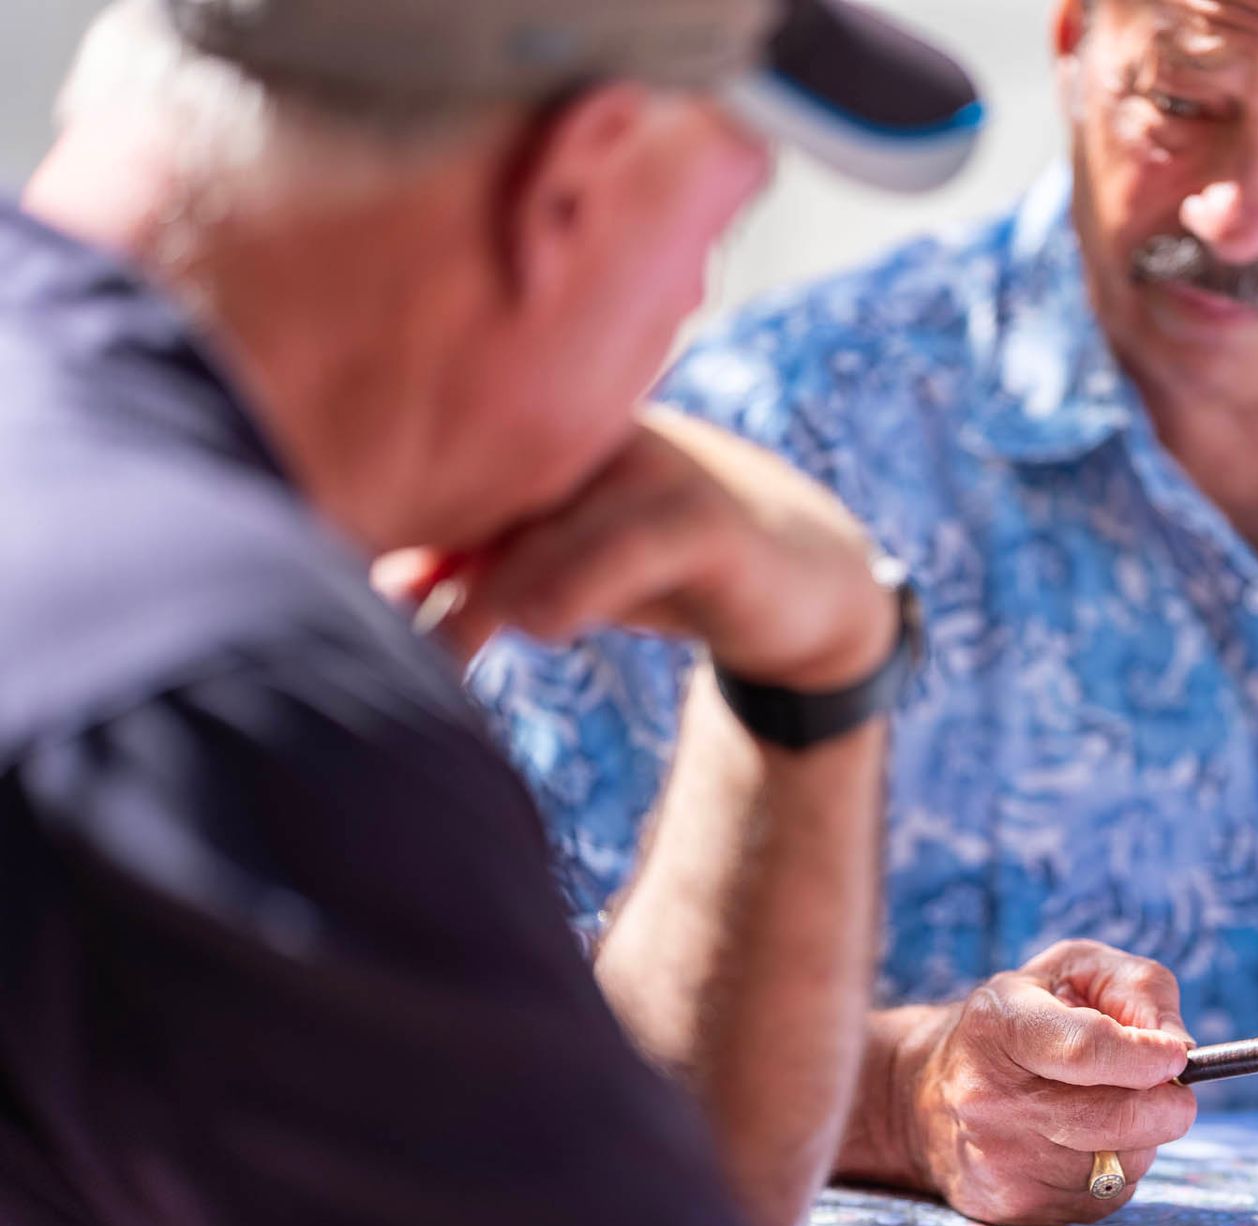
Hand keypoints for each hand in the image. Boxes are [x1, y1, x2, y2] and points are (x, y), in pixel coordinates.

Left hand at [374, 408, 893, 688]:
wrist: (803, 587)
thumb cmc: (668, 567)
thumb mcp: (573, 565)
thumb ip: (486, 561)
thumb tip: (385, 576)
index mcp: (556, 427)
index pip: (451, 461)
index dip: (394, 521)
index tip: (338, 577)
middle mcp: (599, 431)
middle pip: (481, 487)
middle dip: (421, 561)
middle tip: (365, 626)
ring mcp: (654, 469)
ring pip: (543, 523)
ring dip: (482, 595)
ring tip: (434, 651)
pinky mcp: (706, 520)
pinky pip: (626, 549)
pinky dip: (573, 588)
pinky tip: (542, 628)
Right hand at [896, 942, 1198, 1225]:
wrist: (925, 1096)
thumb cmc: (1018, 1021)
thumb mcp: (1070, 971)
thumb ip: (1136, 986)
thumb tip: (1179, 1046)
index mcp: (998, 1026)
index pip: (1086, 1050)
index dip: (1147, 1055)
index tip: (1177, 1056)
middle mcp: (989, 1098)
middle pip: (1119, 1118)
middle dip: (1166, 1102)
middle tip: (1168, 1085)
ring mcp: (1000, 1161)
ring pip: (1122, 1163)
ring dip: (1140, 1138)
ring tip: (1107, 1107)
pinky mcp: (1015, 1208)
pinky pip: (1106, 1198)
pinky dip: (1115, 1172)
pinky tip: (1083, 1144)